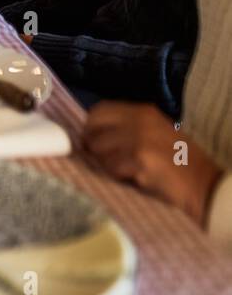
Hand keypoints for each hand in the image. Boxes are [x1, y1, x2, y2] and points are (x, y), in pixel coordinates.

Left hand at [84, 101, 223, 224]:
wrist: (204, 184)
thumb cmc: (178, 161)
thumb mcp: (155, 132)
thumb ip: (127, 128)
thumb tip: (92, 134)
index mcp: (143, 112)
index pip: (98, 111)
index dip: (91, 128)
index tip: (93, 141)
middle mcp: (138, 120)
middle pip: (93, 130)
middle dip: (94, 147)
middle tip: (106, 159)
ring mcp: (138, 138)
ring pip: (99, 151)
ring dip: (107, 164)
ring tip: (127, 170)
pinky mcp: (139, 158)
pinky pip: (111, 168)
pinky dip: (119, 176)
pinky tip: (137, 177)